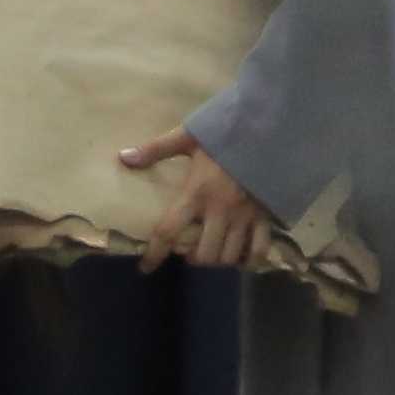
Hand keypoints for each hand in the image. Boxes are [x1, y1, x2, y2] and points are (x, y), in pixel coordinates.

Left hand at [115, 127, 273, 269]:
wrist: (270, 127)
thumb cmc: (226, 132)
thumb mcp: (189, 136)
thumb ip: (156, 149)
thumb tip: (123, 157)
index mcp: (197, 192)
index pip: (169, 231)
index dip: (155, 254)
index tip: (146, 267)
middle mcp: (220, 210)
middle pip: (203, 254)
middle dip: (192, 259)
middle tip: (187, 252)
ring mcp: (245, 216)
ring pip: (228, 256)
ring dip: (216, 260)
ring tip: (210, 252)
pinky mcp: (265, 216)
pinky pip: (259, 250)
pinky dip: (248, 260)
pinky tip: (240, 258)